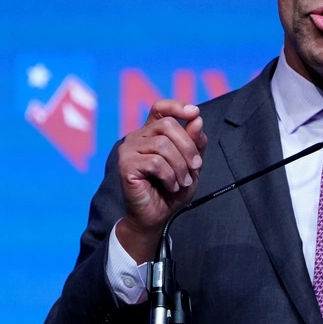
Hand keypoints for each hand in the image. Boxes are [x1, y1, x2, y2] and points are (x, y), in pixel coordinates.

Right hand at [116, 99, 207, 262]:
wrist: (156, 216)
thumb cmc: (172, 189)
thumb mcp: (191, 164)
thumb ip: (195, 142)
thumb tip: (197, 119)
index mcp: (152, 132)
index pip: (160, 108)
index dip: (177, 106)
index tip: (195, 113)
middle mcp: (138, 137)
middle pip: (167, 125)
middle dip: (188, 146)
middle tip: (196, 167)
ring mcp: (129, 150)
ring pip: (162, 145)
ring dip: (180, 166)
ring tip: (182, 182)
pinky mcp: (126, 165)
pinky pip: (155, 162)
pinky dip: (169, 176)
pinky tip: (171, 186)